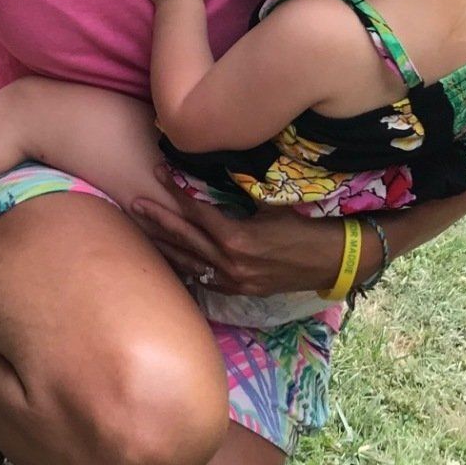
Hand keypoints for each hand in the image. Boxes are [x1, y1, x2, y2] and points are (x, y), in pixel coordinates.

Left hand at [128, 166, 366, 296]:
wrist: (332, 262)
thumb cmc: (305, 228)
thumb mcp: (271, 206)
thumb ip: (238, 196)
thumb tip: (213, 173)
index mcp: (236, 238)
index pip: (195, 211)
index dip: (175, 191)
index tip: (158, 173)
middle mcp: (228, 263)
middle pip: (183, 238)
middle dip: (156, 219)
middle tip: (134, 202)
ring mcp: (230, 281)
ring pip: (187, 261)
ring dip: (162, 244)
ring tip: (140, 228)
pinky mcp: (236, 291)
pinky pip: (200, 277)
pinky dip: (183, 264)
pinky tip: (168, 255)